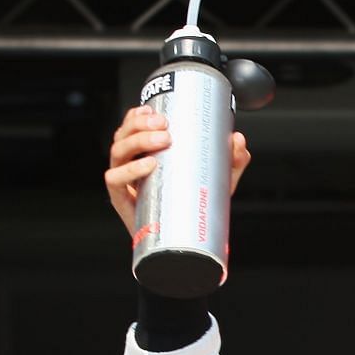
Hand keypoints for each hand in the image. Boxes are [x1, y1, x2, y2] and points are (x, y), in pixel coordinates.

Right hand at [105, 105, 250, 233]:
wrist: (185, 243)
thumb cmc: (193, 206)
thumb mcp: (217, 180)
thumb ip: (231, 161)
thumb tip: (238, 140)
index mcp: (143, 155)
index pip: (131, 128)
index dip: (138, 116)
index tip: (154, 110)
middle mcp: (130, 165)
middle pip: (123, 135)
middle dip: (140, 124)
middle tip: (165, 125)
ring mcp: (125, 182)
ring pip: (118, 151)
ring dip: (137, 141)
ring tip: (162, 140)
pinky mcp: (122, 200)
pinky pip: (115, 180)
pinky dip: (129, 170)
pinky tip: (149, 165)